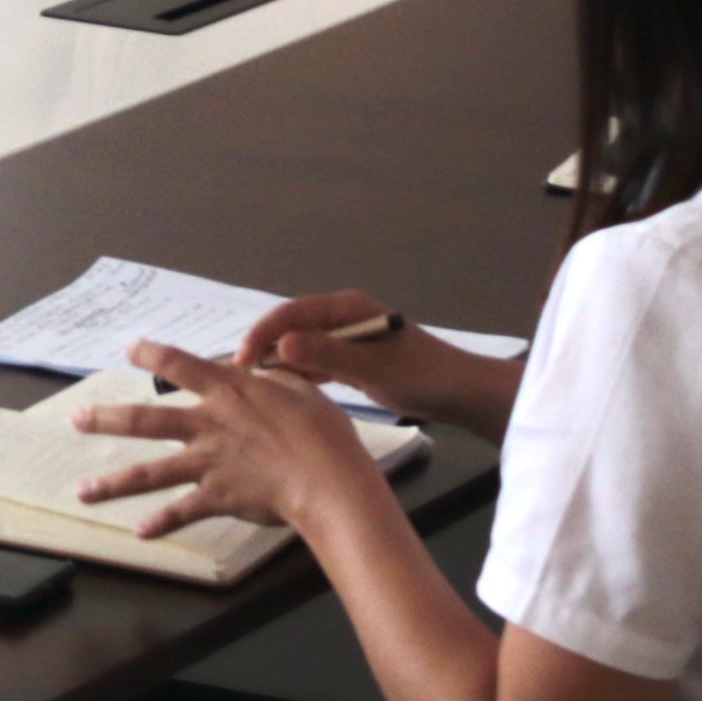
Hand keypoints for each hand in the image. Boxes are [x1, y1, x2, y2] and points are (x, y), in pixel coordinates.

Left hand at [71, 339, 385, 543]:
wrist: (326, 480)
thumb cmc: (321, 431)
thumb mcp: (298, 387)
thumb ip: (270, 377)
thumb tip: (259, 369)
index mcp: (226, 390)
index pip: (177, 363)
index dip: (151, 353)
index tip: (131, 349)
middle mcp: (206, 424)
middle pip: (143, 420)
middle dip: (105, 419)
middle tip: (76, 419)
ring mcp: (206, 463)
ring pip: (148, 473)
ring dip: (111, 483)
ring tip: (83, 491)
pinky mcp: (216, 497)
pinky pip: (180, 512)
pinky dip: (160, 524)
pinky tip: (140, 533)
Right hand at [235, 288, 514, 437]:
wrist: (460, 392)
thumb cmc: (421, 375)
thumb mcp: (373, 367)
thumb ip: (328, 354)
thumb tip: (283, 343)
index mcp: (347, 308)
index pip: (291, 313)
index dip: (262, 334)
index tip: (241, 363)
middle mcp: (344, 317)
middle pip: (291, 327)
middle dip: (264, 348)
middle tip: (240, 380)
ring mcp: (348, 338)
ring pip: (302, 346)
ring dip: (280, 362)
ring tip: (255, 388)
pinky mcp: (353, 359)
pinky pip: (316, 361)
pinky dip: (300, 373)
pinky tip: (284, 392)